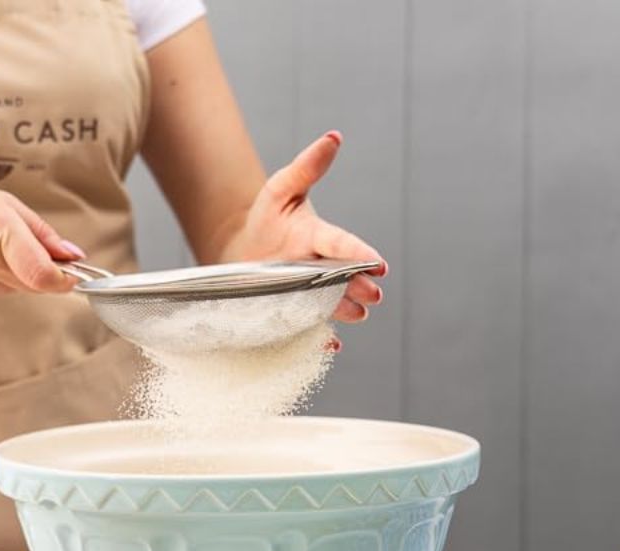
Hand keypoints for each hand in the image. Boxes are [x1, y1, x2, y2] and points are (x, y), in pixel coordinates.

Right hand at [0, 182, 82, 303]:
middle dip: (42, 271)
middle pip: (37, 283)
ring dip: (17, 272)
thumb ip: (42, 233)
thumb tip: (73, 255)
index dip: (66, 279)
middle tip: (26, 248)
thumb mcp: (0, 203)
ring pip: (18, 288)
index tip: (74, 274)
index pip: (46, 275)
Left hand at [217, 131, 387, 323]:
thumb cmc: (266, 218)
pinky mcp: (299, 312)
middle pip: (344, 279)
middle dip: (359, 287)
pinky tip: (330, 344)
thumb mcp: (281, 189)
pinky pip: (312, 327)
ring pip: (333, 304)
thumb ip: (306, 167)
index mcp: (321, 238)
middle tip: (373, 295)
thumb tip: (333, 137)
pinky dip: (322, 338)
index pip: (342, 245)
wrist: (242, 251)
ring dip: (346, 310)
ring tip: (358, 314)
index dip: (359, 254)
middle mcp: (322, 268)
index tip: (377, 263)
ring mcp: (311, 292)